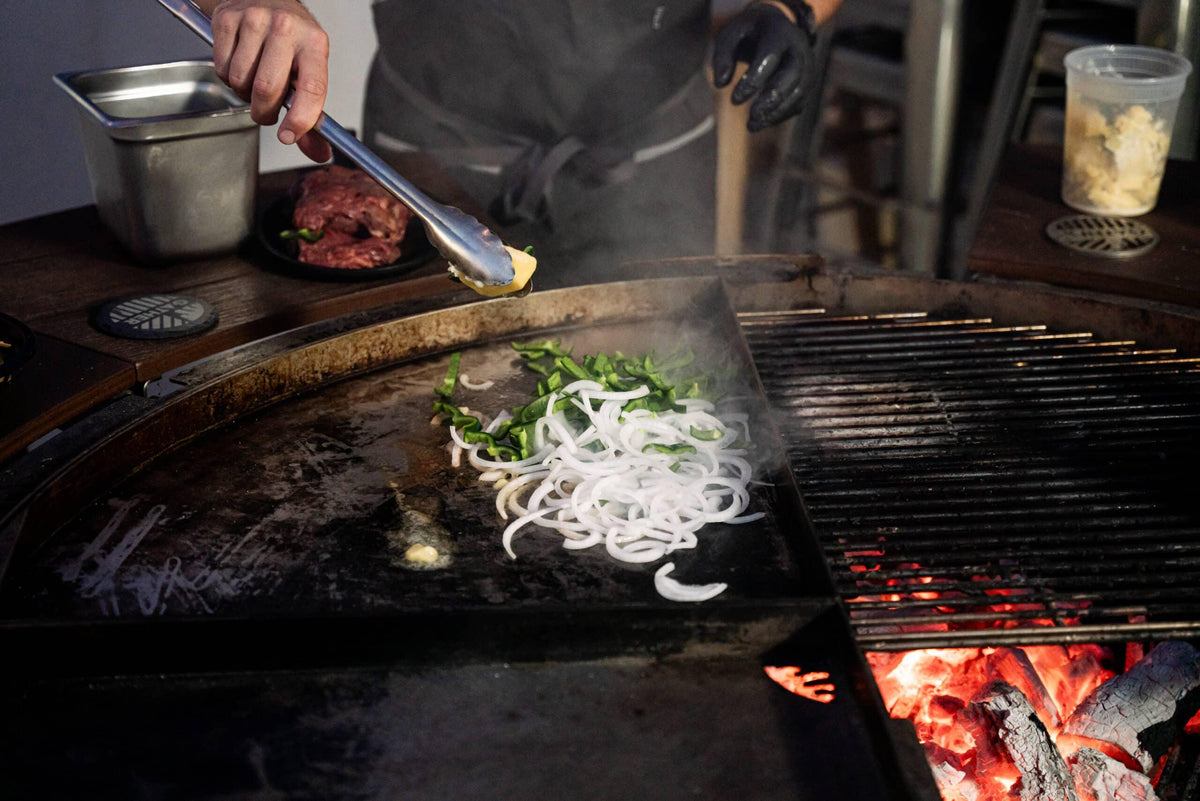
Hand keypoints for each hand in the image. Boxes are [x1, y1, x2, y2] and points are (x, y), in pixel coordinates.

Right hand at [210, 0, 332, 161]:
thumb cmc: (290, 42)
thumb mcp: (308, 71)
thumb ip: (310, 115)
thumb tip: (318, 153)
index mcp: (314, 43)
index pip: (312, 89)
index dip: (300, 119)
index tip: (289, 136)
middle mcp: (286, 27)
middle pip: (267, 89)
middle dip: (263, 111)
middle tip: (265, 111)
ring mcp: (254, 19)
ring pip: (240, 80)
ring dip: (243, 92)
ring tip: (253, 79)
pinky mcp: (226, 18)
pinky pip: (221, 67)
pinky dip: (227, 76)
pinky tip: (239, 63)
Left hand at [711, 3, 815, 132]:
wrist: (773, 26)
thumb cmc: (747, 33)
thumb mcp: (730, 36)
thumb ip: (722, 56)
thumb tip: (720, 84)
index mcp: (778, 32)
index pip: (769, 57)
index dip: (753, 80)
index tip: (734, 100)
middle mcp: (798, 47)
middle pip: (792, 76)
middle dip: (772, 100)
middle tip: (752, 118)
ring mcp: (807, 65)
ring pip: (799, 92)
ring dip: (776, 113)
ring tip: (752, 126)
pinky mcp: (806, 81)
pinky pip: (798, 102)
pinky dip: (780, 115)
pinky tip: (761, 123)